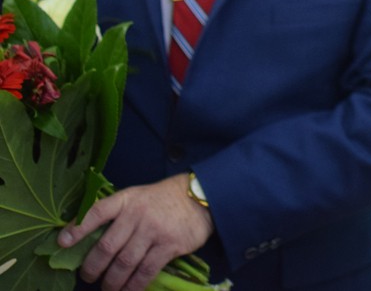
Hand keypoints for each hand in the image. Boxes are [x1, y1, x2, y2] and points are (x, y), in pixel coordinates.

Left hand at [58, 173, 213, 290]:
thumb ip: (119, 213)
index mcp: (128, 200)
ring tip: (107, 289)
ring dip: (111, 282)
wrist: (201, 197)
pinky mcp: (169, 246)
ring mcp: (154, 231)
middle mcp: (138, 214)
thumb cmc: (164, 199)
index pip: (97, 212)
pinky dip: (133, 286)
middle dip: (92, 267)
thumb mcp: (140, 196)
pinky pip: (145, 271)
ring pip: (124, 263)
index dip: (78, 228)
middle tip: (88, 277)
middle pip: (107, 246)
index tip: (62, 242)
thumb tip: (92, 238)